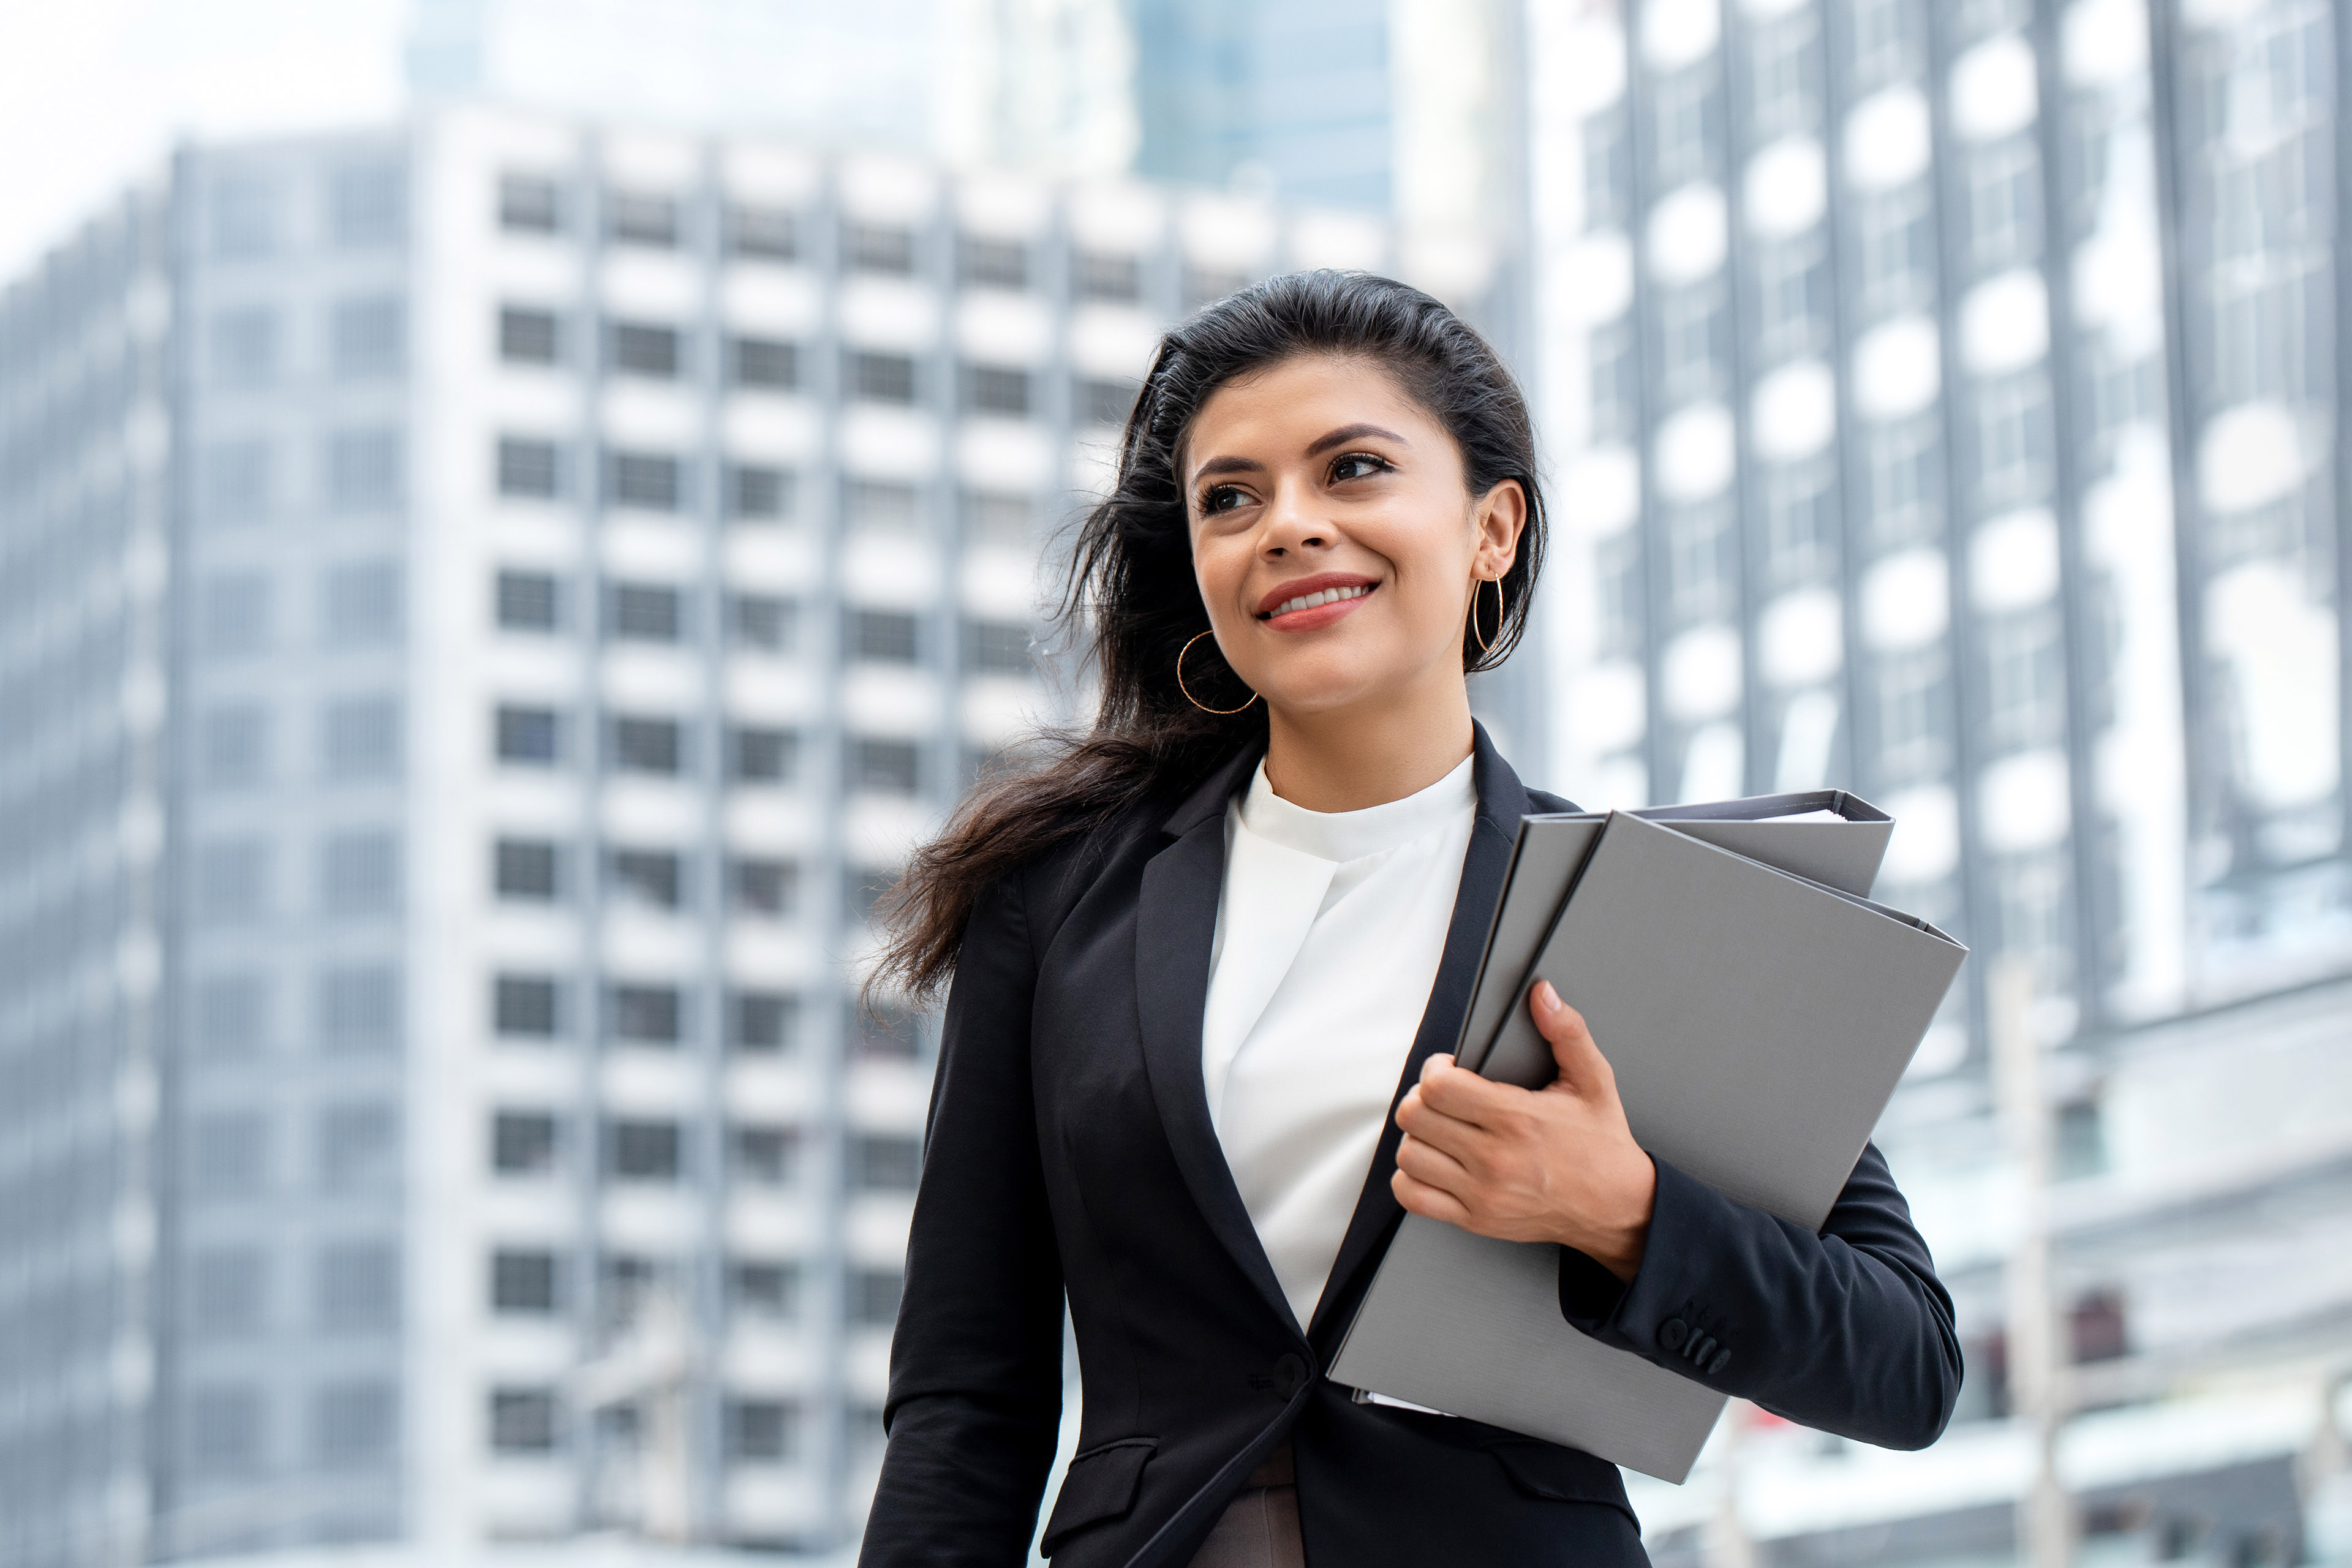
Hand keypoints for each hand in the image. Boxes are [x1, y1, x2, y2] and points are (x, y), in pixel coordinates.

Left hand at [1391, 980, 1657, 1281]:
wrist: (1618, 1208)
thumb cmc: (1602, 1145)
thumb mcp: (1595, 1080)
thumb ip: (1567, 1032)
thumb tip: (1543, 995)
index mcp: (1517, 1118)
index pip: (1438, 1087)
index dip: (1435, 1070)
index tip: (1449, 1070)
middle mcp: (1495, 1158)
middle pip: (1415, 1116)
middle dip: (1421, 1098)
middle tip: (1442, 1097)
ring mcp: (1482, 1193)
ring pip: (1410, 1155)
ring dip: (1418, 1136)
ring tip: (1440, 1129)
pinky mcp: (1475, 1220)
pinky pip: (1414, 1197)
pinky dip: (1412, 1178)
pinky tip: (1436, 1163)